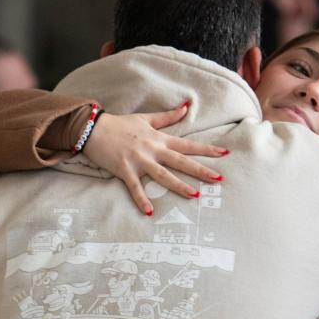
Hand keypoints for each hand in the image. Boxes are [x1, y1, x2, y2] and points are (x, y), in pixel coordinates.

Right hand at [83, 103, 229, 213]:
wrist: (93, 128)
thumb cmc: (121, 124)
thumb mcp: (146, 119)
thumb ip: (168, 117)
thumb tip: (187, 107)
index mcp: (160, 139)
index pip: (188, 145)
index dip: (207, 149)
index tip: (225, 153)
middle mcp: (153, 150)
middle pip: (181, 161)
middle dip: (201, 170)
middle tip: (219, 178)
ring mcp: (139, 161)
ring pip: (163, 175)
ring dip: (179, 186)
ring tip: (195, 195)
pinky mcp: (125, 170)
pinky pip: (135, 188)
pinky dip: (141, 200)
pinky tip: (150, 212)